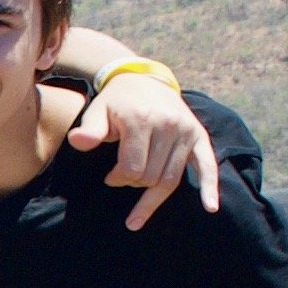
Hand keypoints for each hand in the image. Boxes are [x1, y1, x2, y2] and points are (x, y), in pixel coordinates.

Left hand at [70, 70, 220, 227]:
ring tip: (140, 206)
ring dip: (154, 194)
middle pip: (151, 177)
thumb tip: (78, 141)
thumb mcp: (98, 111)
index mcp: (141, 119)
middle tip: (123, 176)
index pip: (131, 170)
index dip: (117, 179)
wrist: (143, 80)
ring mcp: (185, 130)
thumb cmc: (116, 103)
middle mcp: (167, 124)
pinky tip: (210, 208)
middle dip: (133, 183)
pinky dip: (209, 188)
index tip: (109, 177)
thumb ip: (89, 130)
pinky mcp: (199, 135)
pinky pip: (207, 166)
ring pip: (171, 179)